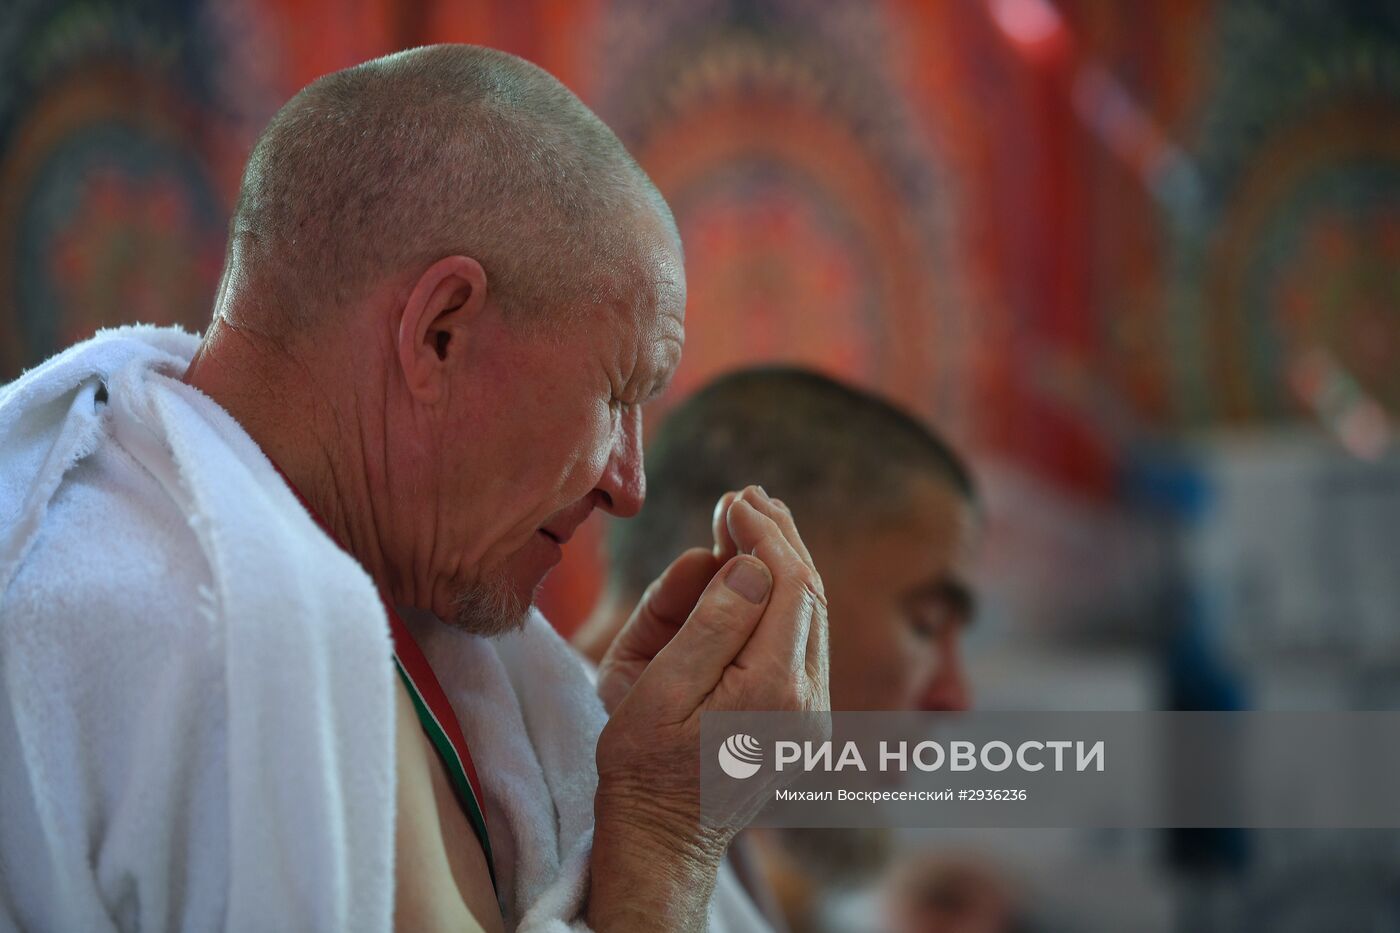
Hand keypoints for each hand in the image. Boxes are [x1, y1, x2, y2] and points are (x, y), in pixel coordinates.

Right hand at [588, 486, 829, 929]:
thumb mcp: (655, 688)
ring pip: (811, 616)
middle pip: (809, 593)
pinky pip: (804, 642)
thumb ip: (708, 622)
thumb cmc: (643, 764)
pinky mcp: (807, 721)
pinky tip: (760, 573)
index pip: (788, 583)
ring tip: (755, 519)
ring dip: (785, 562)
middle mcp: (810, 700)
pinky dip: (784, 598)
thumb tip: (750, 563)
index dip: (764, 532)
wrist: (663, 839)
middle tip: (746, 496)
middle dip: (779, 537)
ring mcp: (815, 714)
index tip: (733, 497)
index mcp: (773, 689)